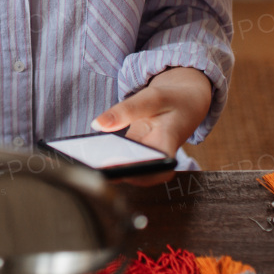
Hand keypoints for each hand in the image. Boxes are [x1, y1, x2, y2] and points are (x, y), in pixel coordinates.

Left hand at [89, 67, 211, 185]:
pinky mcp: (136, 150)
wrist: (185, 99)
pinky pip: (121, 156)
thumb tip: (98, 124)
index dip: (144, 176)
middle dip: (119, 174)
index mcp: (169, 141)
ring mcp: (146, 153)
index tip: (124, 174)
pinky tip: (89, 152)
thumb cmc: (174, 99)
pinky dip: (106, 155)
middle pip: (139, 172)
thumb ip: (126, 110)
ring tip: (87, 162)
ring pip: (127, 166)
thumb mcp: (152, 97)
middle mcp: (158, 153)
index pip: (161, 168)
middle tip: (97, 169)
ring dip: (109, 166)